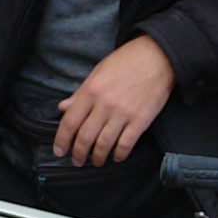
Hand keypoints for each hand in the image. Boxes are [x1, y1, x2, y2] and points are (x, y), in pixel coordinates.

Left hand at [50, 35, 173, 166]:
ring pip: (104, 144)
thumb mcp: (98, 71)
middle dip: (78, 153)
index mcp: (91, 90)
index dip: (61, 140)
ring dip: (97, 157)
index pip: (70, 122)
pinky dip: (119, 154)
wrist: (158, 56)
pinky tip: (116, 156)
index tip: (59, 150)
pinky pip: (126, 144)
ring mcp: (123, 113)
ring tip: (96, 161)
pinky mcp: (141, 120)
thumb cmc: (127, 61)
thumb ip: (80, 93)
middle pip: (85, 137)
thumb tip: (64, 107)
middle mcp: (105, 104)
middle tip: (76, 160)